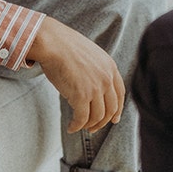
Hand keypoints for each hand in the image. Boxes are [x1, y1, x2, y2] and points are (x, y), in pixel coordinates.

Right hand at [27, 17, 125, 133]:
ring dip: (89, 125)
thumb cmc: (65, 46)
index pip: (120, 94)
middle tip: (93, 129)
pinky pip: (82, 118)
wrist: (53, 43)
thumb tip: (92, 86)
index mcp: (110, 67)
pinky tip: (70, 128)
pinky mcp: (81, 96)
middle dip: (103, 122)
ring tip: (79, 127)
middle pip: (111, 109)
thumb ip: (96, 69)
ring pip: (97, 117)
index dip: (118, 109)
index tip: (114, 119)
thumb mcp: (90, 54)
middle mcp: (106, 78)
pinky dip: (76, 126)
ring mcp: (95, 88)